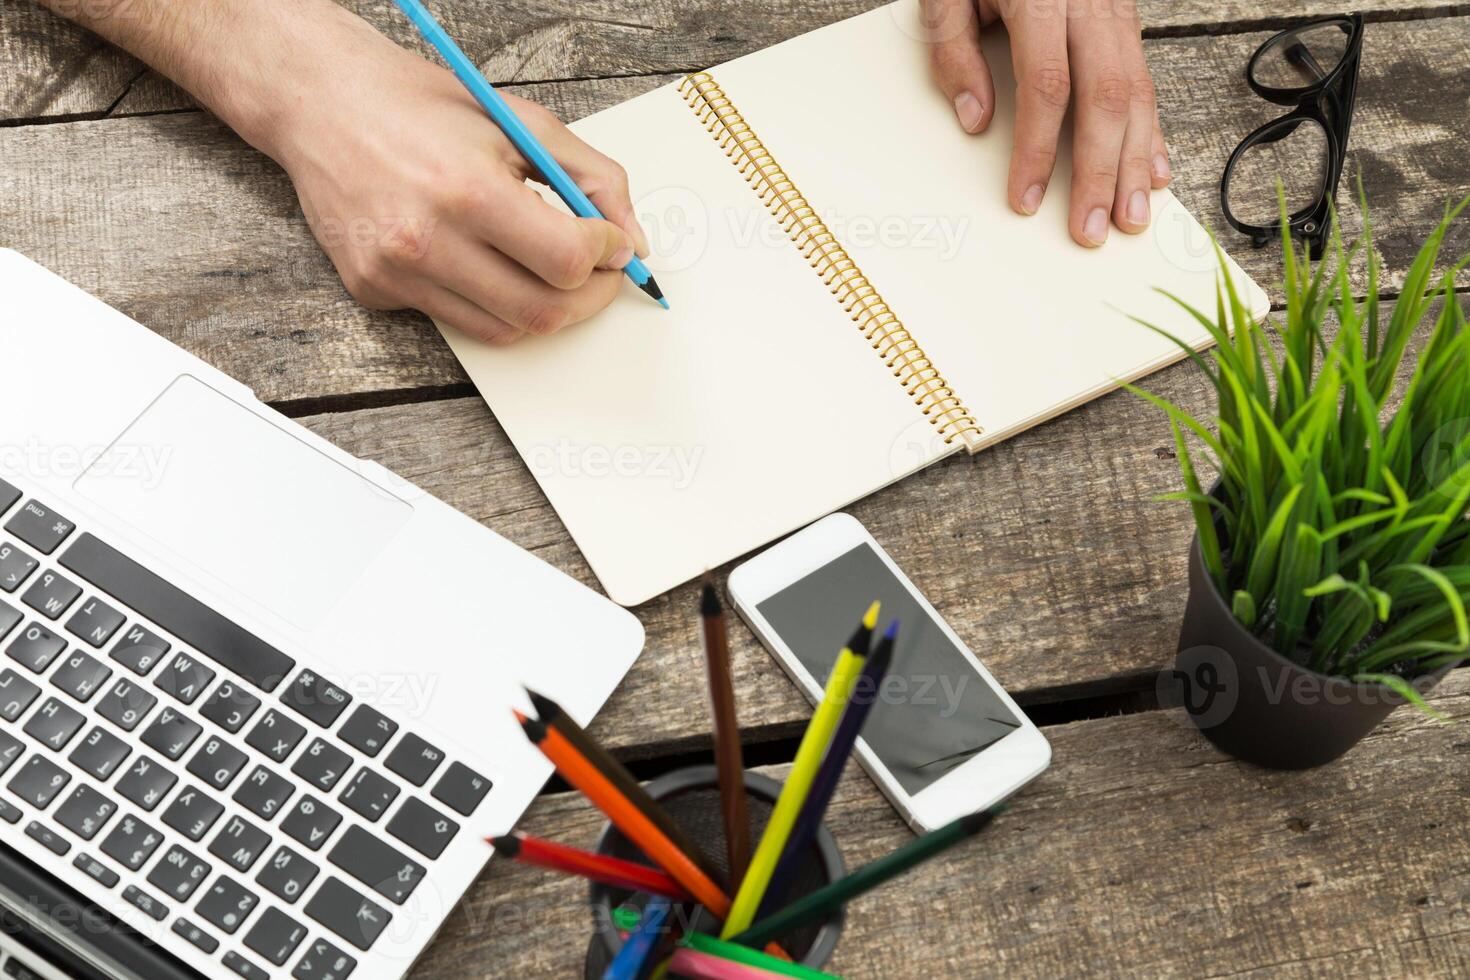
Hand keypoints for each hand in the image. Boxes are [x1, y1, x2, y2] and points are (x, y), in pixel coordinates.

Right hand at [262, 11, 648, 343]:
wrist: (321, 102)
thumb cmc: (421, 106)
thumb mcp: (520, 122)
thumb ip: (592, 177)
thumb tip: (631, 239)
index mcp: (466, 189)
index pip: (565, 260)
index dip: (606, 257)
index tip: (612, 245)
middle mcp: (426, 240)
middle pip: (541, 311)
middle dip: (589, 299)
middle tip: (599, 276)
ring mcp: (395, 273)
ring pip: (502, 329)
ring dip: (542, 307)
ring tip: (548, 270)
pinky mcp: (373, 290)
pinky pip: (455, 319)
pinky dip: (486, 300)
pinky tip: (479, 259)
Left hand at [924, 0, 1170, 246]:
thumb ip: (953, 51)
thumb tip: (976, 118)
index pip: (1048, 86)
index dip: (1039, 149)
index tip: (1027, 198)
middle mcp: (1089, 4)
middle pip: (1105, 98)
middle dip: (1100, 171)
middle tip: (1092, 228)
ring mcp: (1115, 11)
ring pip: (1136, 92)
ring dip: (1135, 162)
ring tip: (1129, 216)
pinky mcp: (1125, 20)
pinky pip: (1146, 79)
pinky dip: (1151, 131)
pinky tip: (1152, 171)